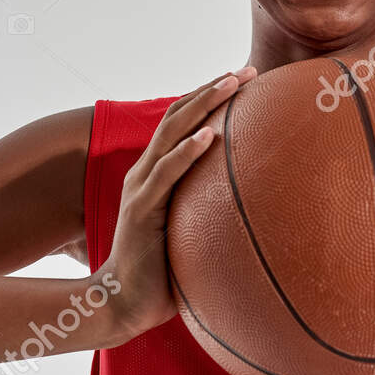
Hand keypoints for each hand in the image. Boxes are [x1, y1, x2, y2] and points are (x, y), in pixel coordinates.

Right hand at [100, 66, 256, 341]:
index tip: (243, 80)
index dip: (208, 98)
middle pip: (178, 117)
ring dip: (203, 106)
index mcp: (155, 174)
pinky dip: (187, 152)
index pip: (182, 124)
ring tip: (231, 84)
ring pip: (172, 135)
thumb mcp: (190, 233)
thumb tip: (252, 209)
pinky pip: (167, 175)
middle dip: (212, 89)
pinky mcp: (142, 210)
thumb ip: (208, 213)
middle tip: (246, 71)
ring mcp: (141, 189)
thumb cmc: (161, 274)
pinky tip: (211, 135)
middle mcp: (145, 173)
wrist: (122, 303)